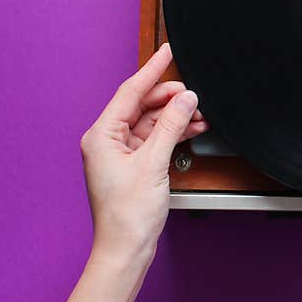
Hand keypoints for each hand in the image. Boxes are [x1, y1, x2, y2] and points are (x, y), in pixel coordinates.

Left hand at [79, 43, 207, 264]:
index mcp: (101, 135)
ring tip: (199, 113)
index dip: (152, 70)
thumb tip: (186, 98)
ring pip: (151, 122)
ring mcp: (120, 153)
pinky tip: (192, 128)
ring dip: (175, 117)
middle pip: (142, 105)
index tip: (167, 51)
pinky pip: (155, 138)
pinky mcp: (134, 165)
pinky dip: (173, 133)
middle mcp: (107, 141)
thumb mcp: (154, 163)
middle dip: (169, 97)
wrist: (126, 249)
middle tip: (193, 90)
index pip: (130, 92)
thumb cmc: (128, 214)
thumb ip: (172, 126)